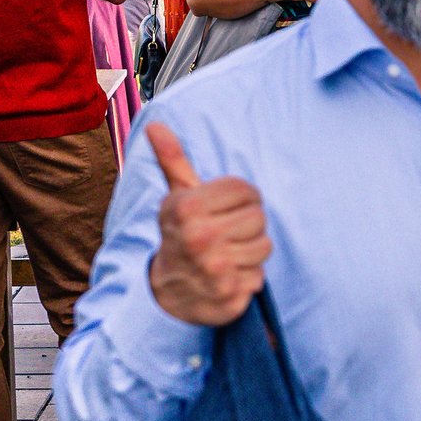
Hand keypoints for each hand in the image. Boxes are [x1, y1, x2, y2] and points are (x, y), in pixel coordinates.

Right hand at [145, 121, 270, 326]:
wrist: (165, 293)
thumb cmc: (179, 236)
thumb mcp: (176, 199)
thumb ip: (173, 161)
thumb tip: (156, 125)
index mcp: (187, 207)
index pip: (245, 189)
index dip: (242, 198)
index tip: (225, 209)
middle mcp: (199, 237)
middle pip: (259, 217)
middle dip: (247, 225)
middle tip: (226, 234)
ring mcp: (214, 269)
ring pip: (265, 246)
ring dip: (250, 251)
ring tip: (228, 254)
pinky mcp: (229, 295)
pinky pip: (260, 277)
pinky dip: (248, 277)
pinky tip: (228, 276)